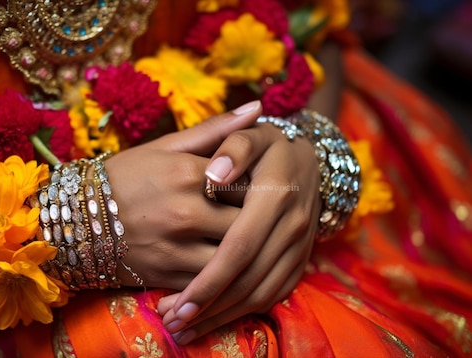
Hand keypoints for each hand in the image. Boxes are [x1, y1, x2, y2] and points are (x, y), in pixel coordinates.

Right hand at [105, 101, 262, 287]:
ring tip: (255, 242)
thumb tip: (259, 107)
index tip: (269, 185)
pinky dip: (227, 277)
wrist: (74, 220)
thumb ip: (214, 129)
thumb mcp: (164, 146)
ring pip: (237, 256)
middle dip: (263, 220)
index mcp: (188, 173)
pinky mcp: (170, 277)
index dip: (265, 185)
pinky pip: (214, 282)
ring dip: (250, 252)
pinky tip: (232, 266)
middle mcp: (186, 211)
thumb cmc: (124, 177)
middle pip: (249, 220)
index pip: (249, 179)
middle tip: (271, 216)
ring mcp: (177, 248)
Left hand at [157, 111, 321, 344]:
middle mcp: (292, 226)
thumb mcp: (253, 134)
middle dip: (208, 307)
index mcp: (275, 196)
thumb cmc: (271, 147)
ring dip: (223, 317)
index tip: (177, 303)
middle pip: (248, 279)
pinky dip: (245, 312)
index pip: (238, 247)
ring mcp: (299, 247)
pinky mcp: (300, 260)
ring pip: (261, 294)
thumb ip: (232, 144)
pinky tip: (215, 320)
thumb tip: (213, 174)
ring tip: (184, 330)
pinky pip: (275, 295)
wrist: (315, 160)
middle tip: (171, 324)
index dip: (208, 280)